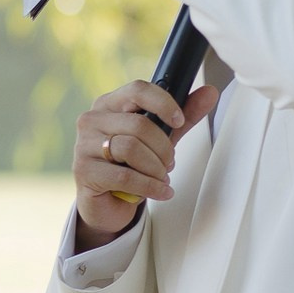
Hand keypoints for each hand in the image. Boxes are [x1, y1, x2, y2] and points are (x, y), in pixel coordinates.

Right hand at [72, 79, 221, 246]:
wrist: (106, 202)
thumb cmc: (130, 165)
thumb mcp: (159, 138)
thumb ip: (183, 117)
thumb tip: (209, 93)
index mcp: (109, 104)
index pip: (137, 90)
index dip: (163, 103)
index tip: (179, 121)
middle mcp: (92, 120)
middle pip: (139, 125)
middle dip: (163, 148)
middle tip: (169, 162)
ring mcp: (83, 146)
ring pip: (132, 150)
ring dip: (156, 169)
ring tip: (161, 178)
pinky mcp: (84, 171)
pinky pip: (125, 176)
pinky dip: (150, 186)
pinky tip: (160, 191)